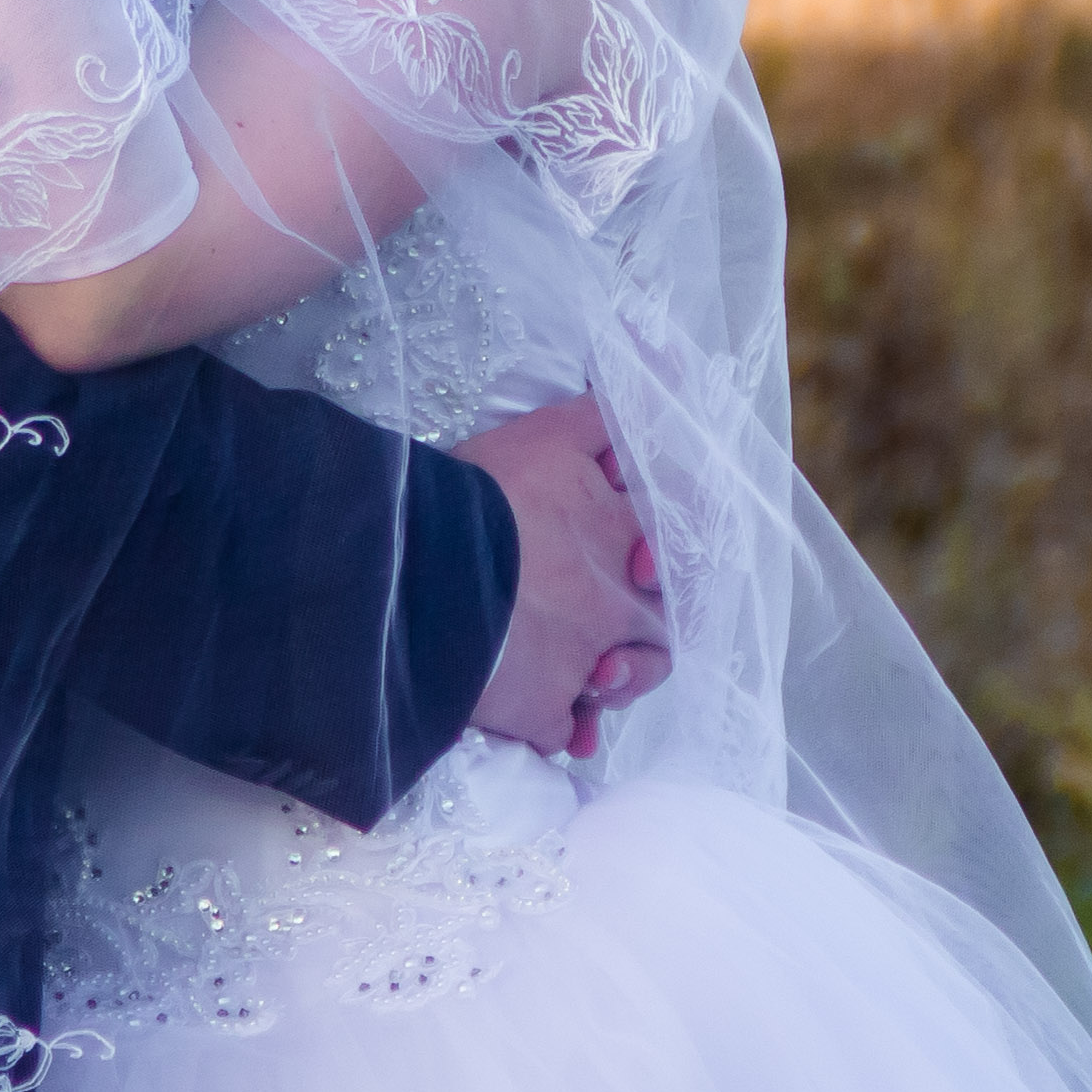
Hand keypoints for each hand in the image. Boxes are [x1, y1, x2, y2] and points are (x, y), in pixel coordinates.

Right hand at [448, 394, 668, 759]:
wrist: (413, 569)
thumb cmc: (473, 495)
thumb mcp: (543, 435)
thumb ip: (601, 414)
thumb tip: (660, 362)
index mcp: (620, 535)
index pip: (677, 552)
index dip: (665, 563)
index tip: (645, 568)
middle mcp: (616, 600)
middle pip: (660, 625)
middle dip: (640, 630)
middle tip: (608, 627)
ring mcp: (585, 661)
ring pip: (623, 681)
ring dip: (610, 682)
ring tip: (586, 680)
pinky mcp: (546, 709)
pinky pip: (565, 730)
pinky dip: (559, 727)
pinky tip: (544, 720)